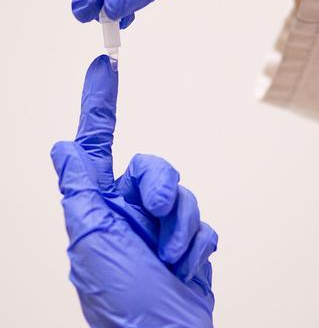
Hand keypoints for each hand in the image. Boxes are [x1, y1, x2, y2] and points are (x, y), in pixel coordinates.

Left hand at [50, 56, 216, 326]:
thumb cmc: (123, 304)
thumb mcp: (92, 242)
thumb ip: (82, 191)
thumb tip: (62, 148)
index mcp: (96, 210)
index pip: (97, 145)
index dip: (99, 103)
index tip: (105, 66)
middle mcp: (126, 215)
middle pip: (155, 169)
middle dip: (164, 188)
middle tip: (160, 211)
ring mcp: (158, 231)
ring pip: (185, 197)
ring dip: (183, 228)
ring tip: (171, 260)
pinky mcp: (188, 247)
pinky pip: (204, 225)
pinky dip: (198, 245)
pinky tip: (186, 268)